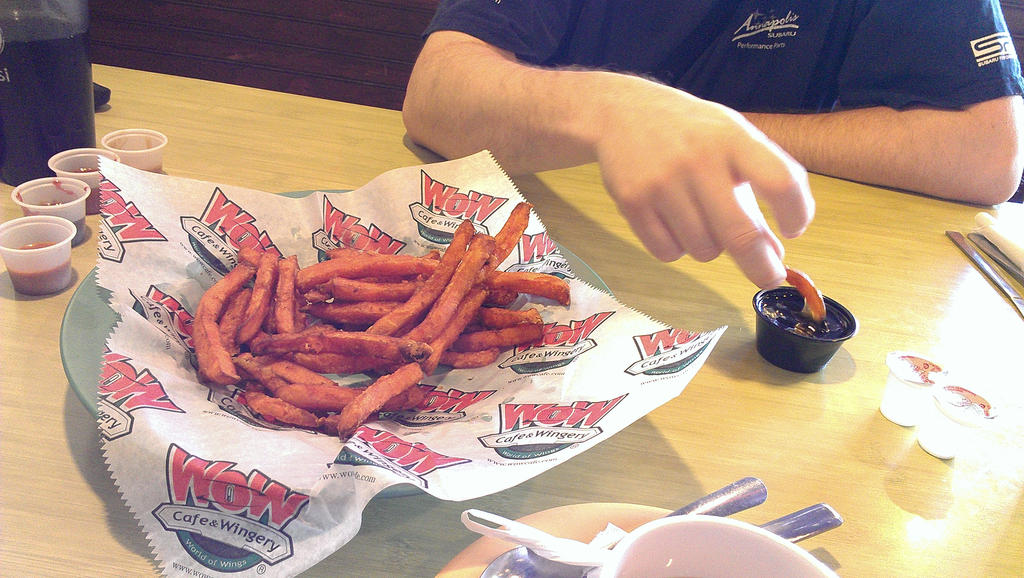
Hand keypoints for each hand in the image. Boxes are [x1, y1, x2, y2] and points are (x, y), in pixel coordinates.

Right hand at [594, 83, 813, 287]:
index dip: (796, 213)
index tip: (794, 229)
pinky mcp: (632, 202)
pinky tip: (672, 222)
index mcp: (733, 138)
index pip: (781, 181)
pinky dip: (678, 248)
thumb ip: (757, 192)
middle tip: (768, 274)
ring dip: (710, 246)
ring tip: (699, 218)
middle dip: (761, 265)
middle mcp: (698, 159)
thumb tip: (773, 252)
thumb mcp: (730, 144)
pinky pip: (669, 252)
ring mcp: (662, 182)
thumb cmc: (689, 132)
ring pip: (704, 250)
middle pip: (741, 234)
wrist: (622, 112)